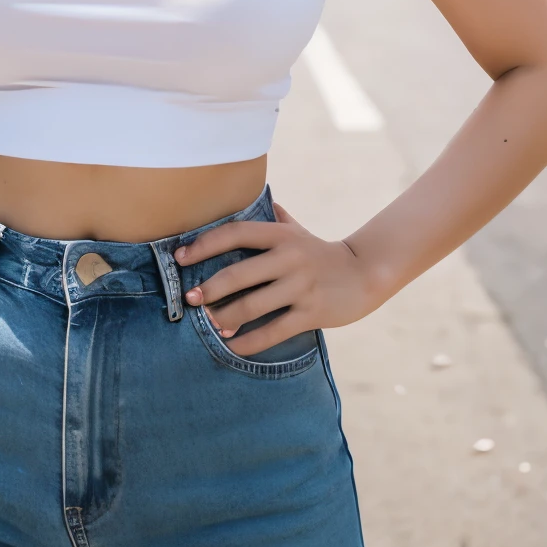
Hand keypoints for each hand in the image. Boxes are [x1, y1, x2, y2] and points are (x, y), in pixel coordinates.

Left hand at [174, 202, 384, 356]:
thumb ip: (276, 218)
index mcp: (281, 235)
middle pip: (237, 274)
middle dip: (208, 290)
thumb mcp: (299, 231)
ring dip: (224, 318)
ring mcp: (301, 286)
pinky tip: (232, 345)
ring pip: (252, 307)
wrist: (365, 273)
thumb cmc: (322, 253)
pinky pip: (272, 331)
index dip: (204, 244)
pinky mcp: (311, 313)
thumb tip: (258, 200)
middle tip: (190, 300)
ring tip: (210, 325)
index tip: (180, 257)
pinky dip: (248, 342)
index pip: (236, 233)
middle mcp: (289, 257)